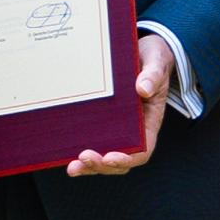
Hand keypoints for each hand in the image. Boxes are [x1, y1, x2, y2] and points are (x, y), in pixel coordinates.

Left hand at [61, 26, 172, 178]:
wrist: (142, 51)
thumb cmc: (152, 58)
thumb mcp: (156, 61)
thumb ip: (153, 74)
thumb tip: (143, 89)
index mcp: (149, 123)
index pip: (142, 151)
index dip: (126, 158)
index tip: (110, 157)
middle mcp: (133, 132)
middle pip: (118, 161)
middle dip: (101, 165)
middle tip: (82, 159)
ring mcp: (116, 130)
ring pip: (103, 157)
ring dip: (88, 166)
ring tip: (72, 168)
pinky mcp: (100, 123)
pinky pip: (90, 141)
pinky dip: (78, 152)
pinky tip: (63, 154)